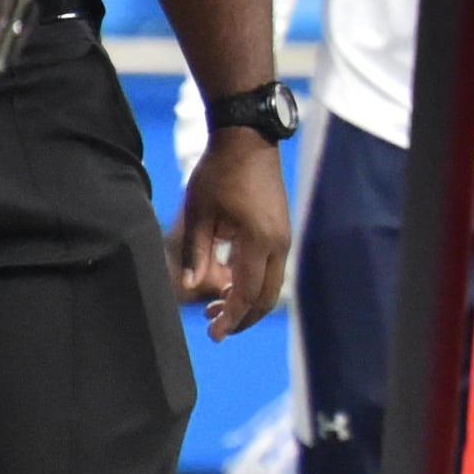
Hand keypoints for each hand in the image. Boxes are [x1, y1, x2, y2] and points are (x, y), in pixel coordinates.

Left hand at [170, 125, 291, 337]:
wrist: (247, 139)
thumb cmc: (219, 173)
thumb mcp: (199, 214)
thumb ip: (195, 254)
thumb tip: (191, 287)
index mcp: (258, 242)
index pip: (246, 294)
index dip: (230, 318)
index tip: (213, 335)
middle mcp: (278, 244)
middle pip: (265, 298)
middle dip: (241, 318)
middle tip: (214, 328)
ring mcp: (283, 238)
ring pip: (270, 285)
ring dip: (246, 301)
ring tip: (216, 307)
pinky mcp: (280, 231)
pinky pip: (270, 269)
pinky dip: (252, 284)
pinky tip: (229, 283)